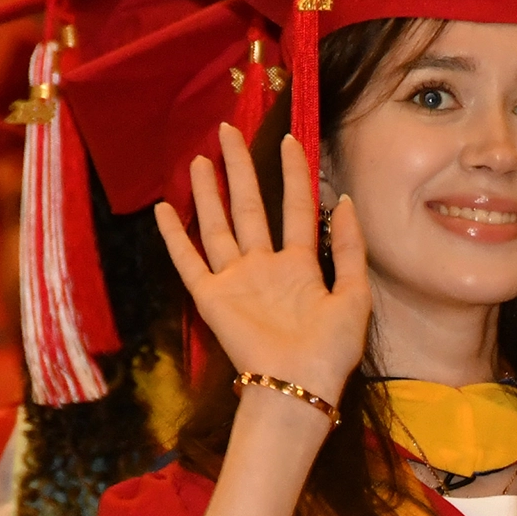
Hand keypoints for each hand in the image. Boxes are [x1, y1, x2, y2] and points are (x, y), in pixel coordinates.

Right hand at [155, 123, 370, 408]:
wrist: (298, 385)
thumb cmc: (331, 349)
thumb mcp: (354, 295)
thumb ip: (351, 250)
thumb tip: (344, 203)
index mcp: (300, 267)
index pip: (296, 209)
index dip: (294, 175)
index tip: (290, 140)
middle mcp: (264, 267)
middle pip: (249, 207)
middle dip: (240, 169)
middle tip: (228, 131)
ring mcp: (235, 281)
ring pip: (217, 226)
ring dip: (208, 193)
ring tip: (199, 158)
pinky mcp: (210, 298)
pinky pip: (188, 261)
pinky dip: (173, 236)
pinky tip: (162, 209)